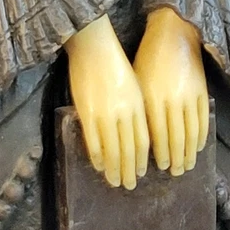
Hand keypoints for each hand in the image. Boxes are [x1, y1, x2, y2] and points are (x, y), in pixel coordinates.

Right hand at [64, 15, 149, 188]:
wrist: (94, 44)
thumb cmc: (114, 62)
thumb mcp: (132, 85)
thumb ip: (135, 109)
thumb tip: (133, 135)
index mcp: (138, 104)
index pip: (142, 140)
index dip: (141, 160)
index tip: (140, 173)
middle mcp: (124, 111)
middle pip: (128, 150)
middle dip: (129, 170)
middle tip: (128, 185)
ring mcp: (105, 112)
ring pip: (111, 150)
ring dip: (113, 168)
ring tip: (113, 181)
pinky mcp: (87, 111)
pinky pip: (93, 140)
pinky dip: (96, 156)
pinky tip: (97, 164)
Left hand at [133, 7, 208, 175]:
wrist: (173, 31)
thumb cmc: (148, 56)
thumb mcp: (138, 81)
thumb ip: (141, 108)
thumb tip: (143, 137)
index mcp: (153, 96)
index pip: (158, 135)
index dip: (160, 154)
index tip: (158, 167)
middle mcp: (172, 99)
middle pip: (177, 138)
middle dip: (176, 159)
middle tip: (175, 173)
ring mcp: (190, 95)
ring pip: (192, 133)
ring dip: (190, 153)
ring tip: (187, 166)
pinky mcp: (203, 90)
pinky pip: (204, 120)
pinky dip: (202, 136)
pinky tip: (198, 146)